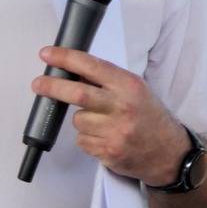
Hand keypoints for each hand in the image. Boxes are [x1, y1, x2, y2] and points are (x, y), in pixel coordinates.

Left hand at [32, 47, 187, 186]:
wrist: (169, 153)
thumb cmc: (148, 118)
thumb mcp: (135, 91)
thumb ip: (106, 81)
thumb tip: (72, 70)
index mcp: (129, 85)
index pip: (93, 66)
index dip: (66, 58)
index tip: (48, 54)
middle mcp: (123, 106)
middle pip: (78, 94)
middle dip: (53, 87)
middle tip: (38, 83)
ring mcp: (116, 131)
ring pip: (78, 120)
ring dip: (81, 120)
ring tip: (101, 123)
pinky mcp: (108, 151)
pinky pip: (82, 141)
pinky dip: (87, 138)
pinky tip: (104, 138)